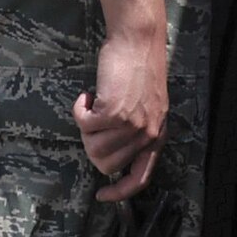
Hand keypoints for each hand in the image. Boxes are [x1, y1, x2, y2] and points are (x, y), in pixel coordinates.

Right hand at [73, 28, 168, 203]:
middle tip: (96, 120)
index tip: (103, 196)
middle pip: (106, 166)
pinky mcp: (113, 112)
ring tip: (95, 103)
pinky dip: (79, 109)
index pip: (141, 178)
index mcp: (157, 135)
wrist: (138, 41)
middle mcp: (147, 134)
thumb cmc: (139, 69)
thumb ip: (137, 132)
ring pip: (92, 148)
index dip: (120, 192)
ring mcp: (131, 125)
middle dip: (93, 145)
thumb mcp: (147, 106)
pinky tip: (89, 94)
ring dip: (86, 126)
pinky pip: (83, 124)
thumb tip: (112, 154)